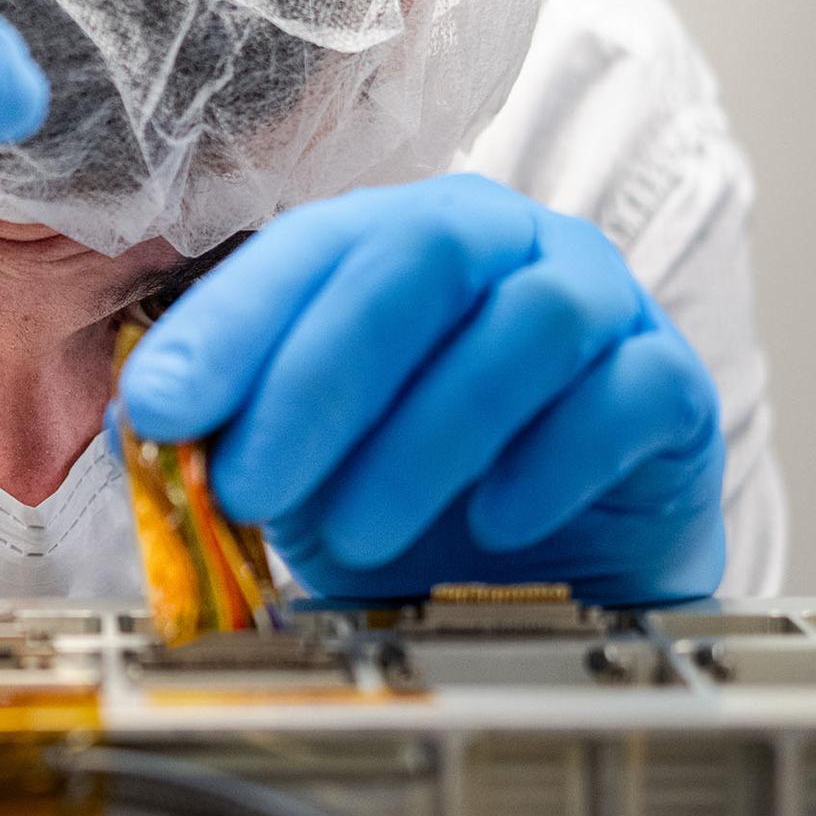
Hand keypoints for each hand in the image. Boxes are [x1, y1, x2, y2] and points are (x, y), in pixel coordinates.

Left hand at [118, 175, 723, 604]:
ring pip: (526, 325)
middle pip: (419, 259)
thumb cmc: (406, 497)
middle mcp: (501, 246)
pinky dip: (548, 464)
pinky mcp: (673, 386)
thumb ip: (228, 426)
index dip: (230, 325)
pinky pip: (625, 396)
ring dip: (424, 437)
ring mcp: (598, 303)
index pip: (309, 247)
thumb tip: (142, 421)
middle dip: (318, 379)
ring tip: (356, 534)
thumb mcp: (299, 462)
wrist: (541, 574)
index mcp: (395, 240)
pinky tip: (491, 525)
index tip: (160, 408)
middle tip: (251, 487)